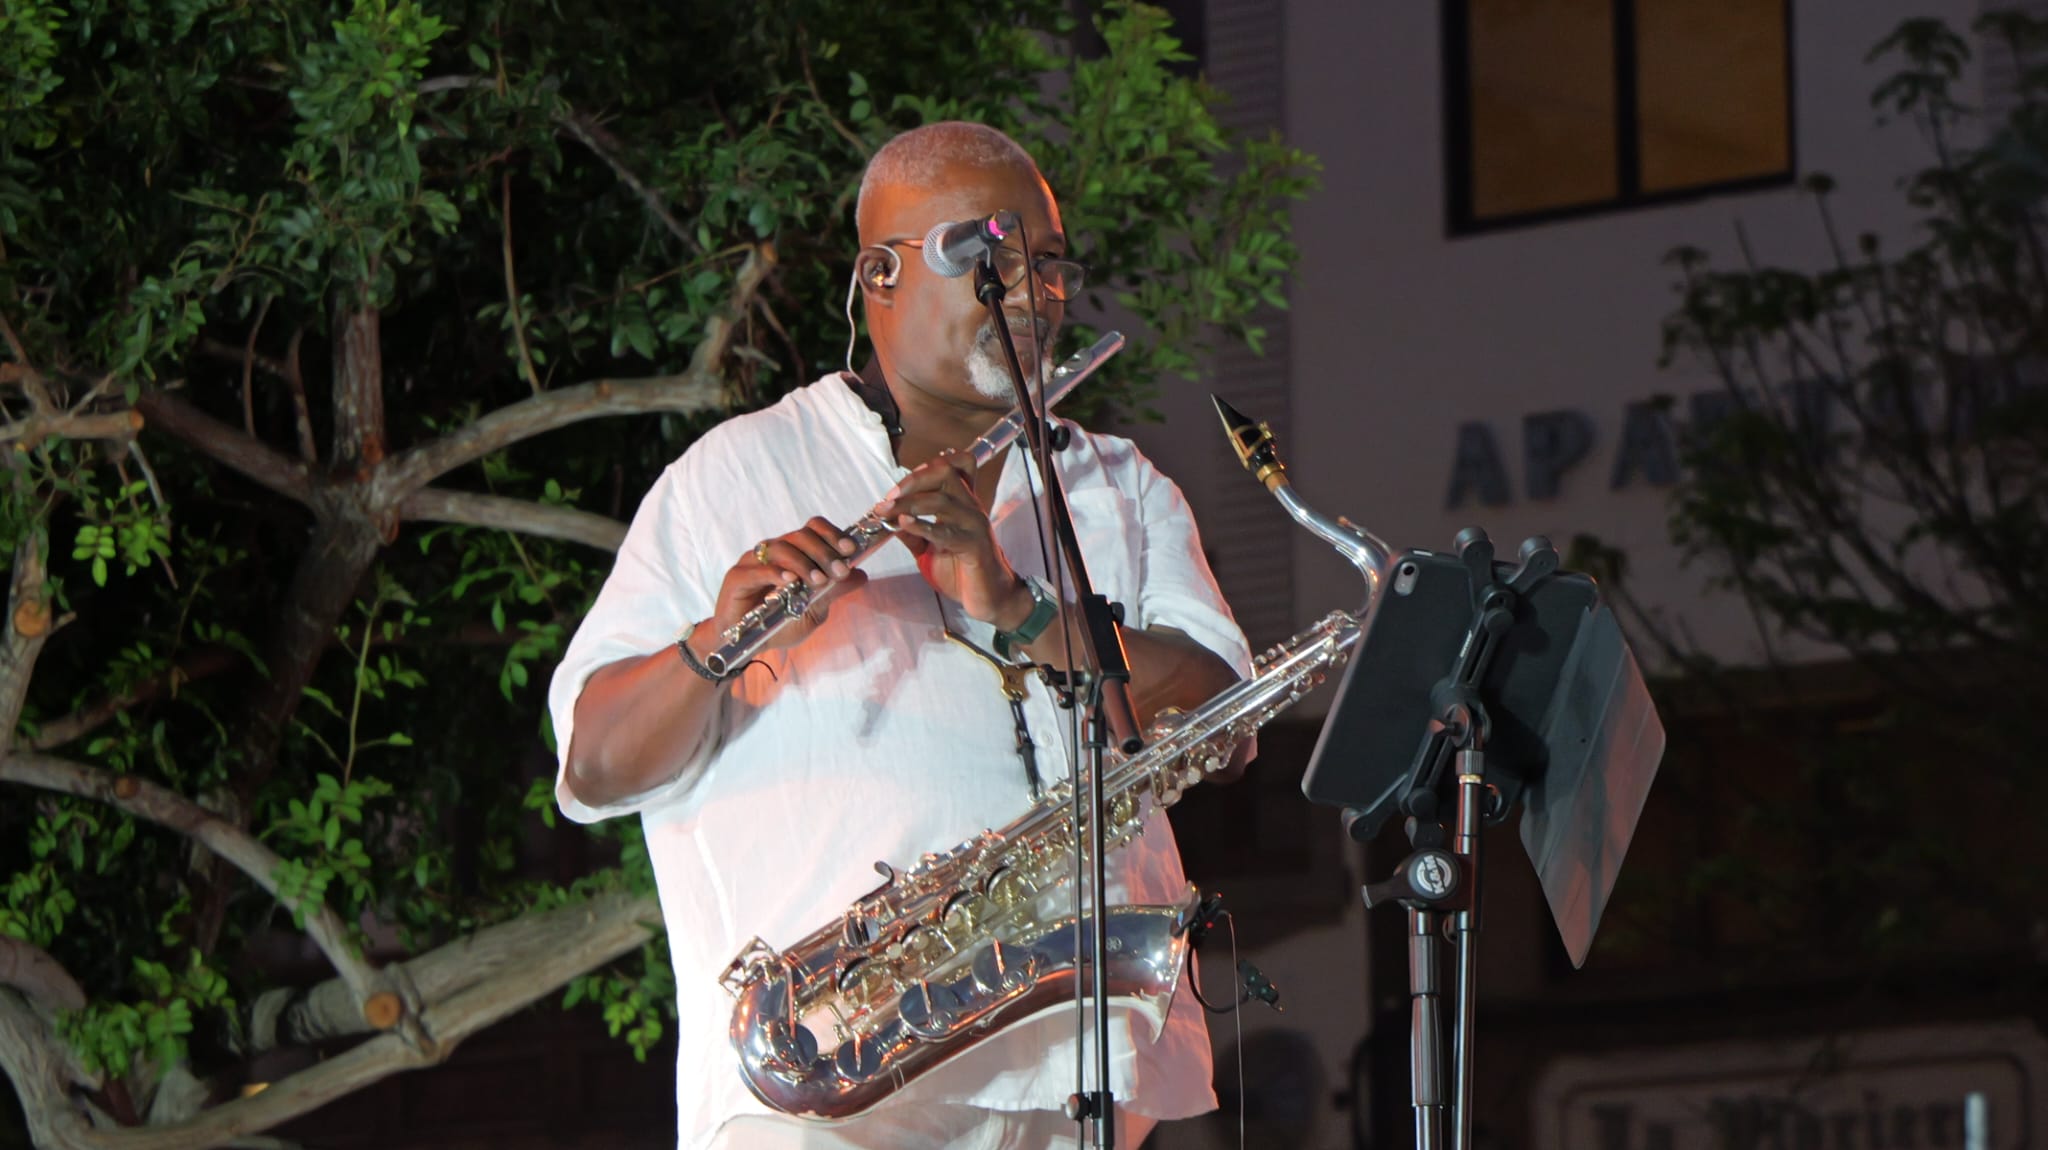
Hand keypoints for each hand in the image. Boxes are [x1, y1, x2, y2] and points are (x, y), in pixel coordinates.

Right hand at [695, 517, 866, 655]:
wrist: (746, 644)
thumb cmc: (778, 624)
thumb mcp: (814, 610)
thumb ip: (833, 591)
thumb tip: (862, 575)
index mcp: (793, 553)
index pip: (813, 530)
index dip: (833, 534)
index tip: (851, 549)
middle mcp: (773, 552)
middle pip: (800, 535)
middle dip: (824, 551)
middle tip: (839, 570)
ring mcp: (753, 562)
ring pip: (780, 548)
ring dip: (803, 563)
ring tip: (818, 581)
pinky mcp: (736, 578)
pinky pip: (757, 570)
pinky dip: (775, 573)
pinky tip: (790, 581)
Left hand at [878, 451, 1030, 627]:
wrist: (990, 599)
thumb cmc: (962, 572)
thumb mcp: (930, 549)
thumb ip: (913, 533)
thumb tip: (889, 519)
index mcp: (962, 504)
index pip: (954, 466)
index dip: (925, 468)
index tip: (900, 486)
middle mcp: (971, 508)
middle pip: (945, 472)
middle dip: (912, 480)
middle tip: (889, 496)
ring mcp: (974, 525)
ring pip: (941, 500)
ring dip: (908, 503)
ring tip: (886, 511)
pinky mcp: (974, 546)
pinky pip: (946, 531)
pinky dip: (921, 524)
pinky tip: (904, 524)